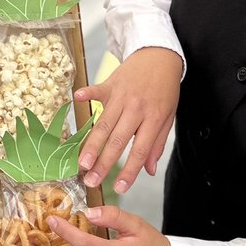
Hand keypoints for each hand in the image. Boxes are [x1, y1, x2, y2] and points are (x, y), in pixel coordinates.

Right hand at [75, 47, 182, 192]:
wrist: (160, 56)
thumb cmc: (165, 89)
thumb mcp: (168, 117)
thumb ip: (157, 144)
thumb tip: (149, 171)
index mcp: (153, 119)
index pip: (140, 150)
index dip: (130, 171)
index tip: (120, 188)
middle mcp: (136, 108)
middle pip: (118, 140)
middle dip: (104, 163)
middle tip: (92, 181)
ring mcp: (122, 95)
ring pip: (104, 123)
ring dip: (92, 143)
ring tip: (82, 162)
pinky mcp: (110, 83)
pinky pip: (97, 90)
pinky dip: (87, 94)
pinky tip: (77, 100)